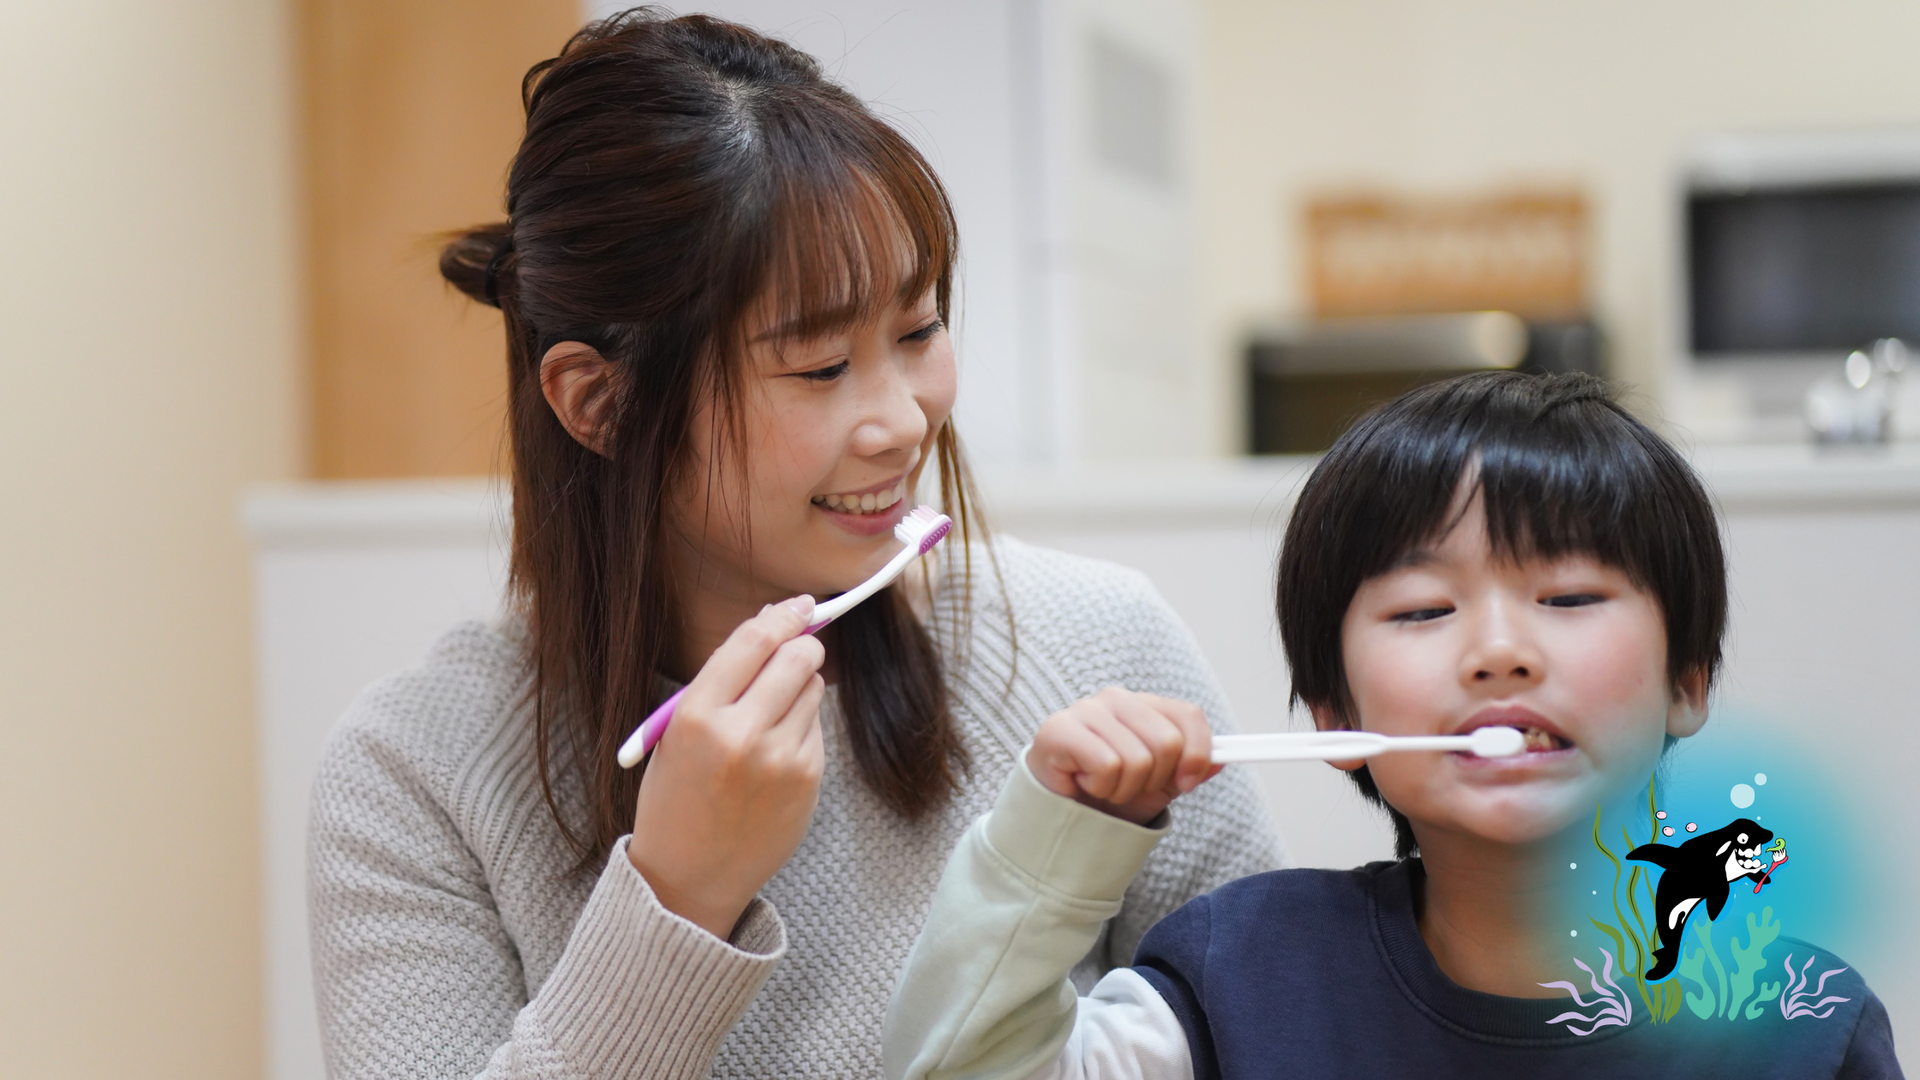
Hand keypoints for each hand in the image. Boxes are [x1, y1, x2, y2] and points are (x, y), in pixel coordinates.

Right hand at [627, 596, 826, 939]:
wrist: (688, 878)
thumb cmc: (677, 797)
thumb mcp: (676, 734)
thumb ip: (722, 681)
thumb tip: (774, 624)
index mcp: (696, 717)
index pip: (752, 641)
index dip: (782, 615)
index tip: (800, 605)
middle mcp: (741, 735)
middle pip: (798, 657)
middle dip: (802, 645)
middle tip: (799, 644)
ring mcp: (780, 760)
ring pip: (813, 689)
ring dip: (800, 688)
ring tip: (768, 718)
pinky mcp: (807, 781)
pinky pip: (816, 729)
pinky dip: (801, 728)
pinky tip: (773, 755)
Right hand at [1025, 688, 1221, 825]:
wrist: (1059, 810)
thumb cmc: (1107, 790)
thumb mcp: (1158, 784)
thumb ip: (1189, 769)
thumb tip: (1221, 760)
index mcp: (1144, 705)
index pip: (1189, 715)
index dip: (1197, 753)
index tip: (1186, 783)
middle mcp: (1117, 698)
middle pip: (1168, 741)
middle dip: (1154, 779)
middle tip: (1129, 786)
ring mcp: (1086, 709)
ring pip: (1137, 759)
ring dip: (1123, 788)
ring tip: (1103, 785)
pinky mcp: (1059, 728)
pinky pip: (1107, 765)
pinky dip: (1101, 786)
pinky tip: (1084, 781)